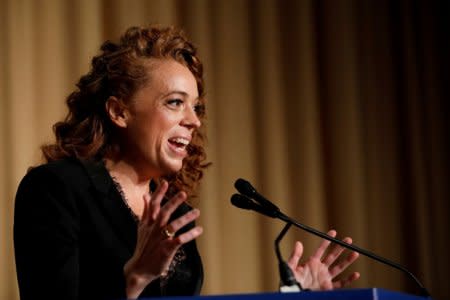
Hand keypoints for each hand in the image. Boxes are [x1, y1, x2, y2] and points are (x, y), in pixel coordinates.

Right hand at [123, 180, 202, 297]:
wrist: (139, 269)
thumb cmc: (143, 246)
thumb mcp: (142, 227)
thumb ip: (145, 211)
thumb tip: (145, 195)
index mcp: (148, 223)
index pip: (153, 205)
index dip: (158, 193)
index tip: (165, 183)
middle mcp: (154, 229)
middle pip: (164, 213)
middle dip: (173, 203)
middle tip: (184, 194)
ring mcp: (160, 239)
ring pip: (173, 226)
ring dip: (186, 218)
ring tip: (197, 212)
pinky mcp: (167, 249)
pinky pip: (179, 240)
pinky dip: (190, 235)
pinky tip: (199, 230)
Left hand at [287, 230, 359, 289]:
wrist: (294, 295)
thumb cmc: (291, 283)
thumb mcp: (291, 267)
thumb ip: (295, 256)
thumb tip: (298, 243)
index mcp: (312, 263)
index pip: (321, 249)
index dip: (327, 241)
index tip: (333, 232)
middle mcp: (320, 269)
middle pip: (333, 256)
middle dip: (340, 247)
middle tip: (348, 240)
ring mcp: (325, 278)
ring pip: (339, 267)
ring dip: (347, 261)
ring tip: (355, 253)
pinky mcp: (329, 288)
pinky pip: (341, 284)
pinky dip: (349, 280)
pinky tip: (356, 274)